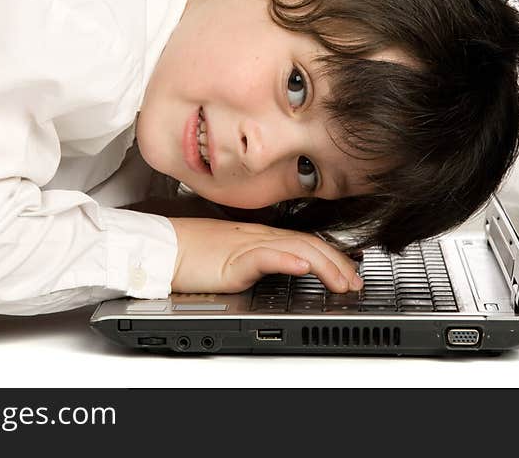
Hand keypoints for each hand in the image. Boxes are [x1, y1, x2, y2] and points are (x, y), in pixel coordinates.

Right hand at [168, 217, 363, 293]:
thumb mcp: (231, 256)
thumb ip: (256, 259)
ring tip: (342, 282)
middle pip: (309, 244)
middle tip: (356, 282)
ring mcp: (248, 245)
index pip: (304, 242)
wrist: (162, 249)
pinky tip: (303, 268)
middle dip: (338, 263)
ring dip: (324, 266)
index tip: (349, 271)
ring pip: (297, 249)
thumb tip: (278, 268)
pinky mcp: (234, 258)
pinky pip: (266, 256)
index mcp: (259, 237)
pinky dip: (288, 260)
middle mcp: (259, 237)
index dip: (331, 256)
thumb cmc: (190, 253)